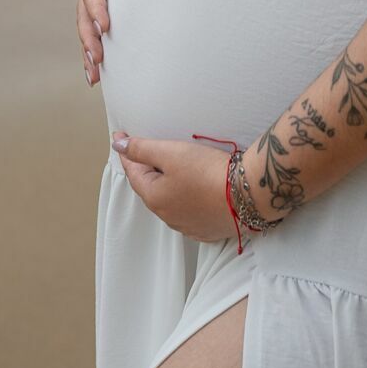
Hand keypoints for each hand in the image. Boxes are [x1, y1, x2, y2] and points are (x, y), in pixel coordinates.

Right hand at [77, 0, 155, 86]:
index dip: (97, 8)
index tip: (106, 27)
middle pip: (85, 13)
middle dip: (89, 38)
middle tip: (97, 60)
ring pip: (88, 25)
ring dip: (89, 50)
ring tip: (94, 76)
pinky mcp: (105, 2)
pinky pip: (96, 27)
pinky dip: (95, 48)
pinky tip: (97, 73)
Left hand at [111, 133, 237, 243]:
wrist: (248, 195)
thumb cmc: (208, 172)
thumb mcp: (172, 153)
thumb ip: (142, 149)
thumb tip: (118, 146)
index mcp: (155, 198)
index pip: (133, 172)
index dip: (127, 153)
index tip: (121, 137)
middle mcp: (168, 217)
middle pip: (150, 188)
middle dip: (145, 170)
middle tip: (143, 151)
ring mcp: (188, 226)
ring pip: (170, 201)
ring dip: (166, 186)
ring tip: (169, 169)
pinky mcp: (207, 229)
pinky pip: (188, 212)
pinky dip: (184, 198)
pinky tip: (192, 190)